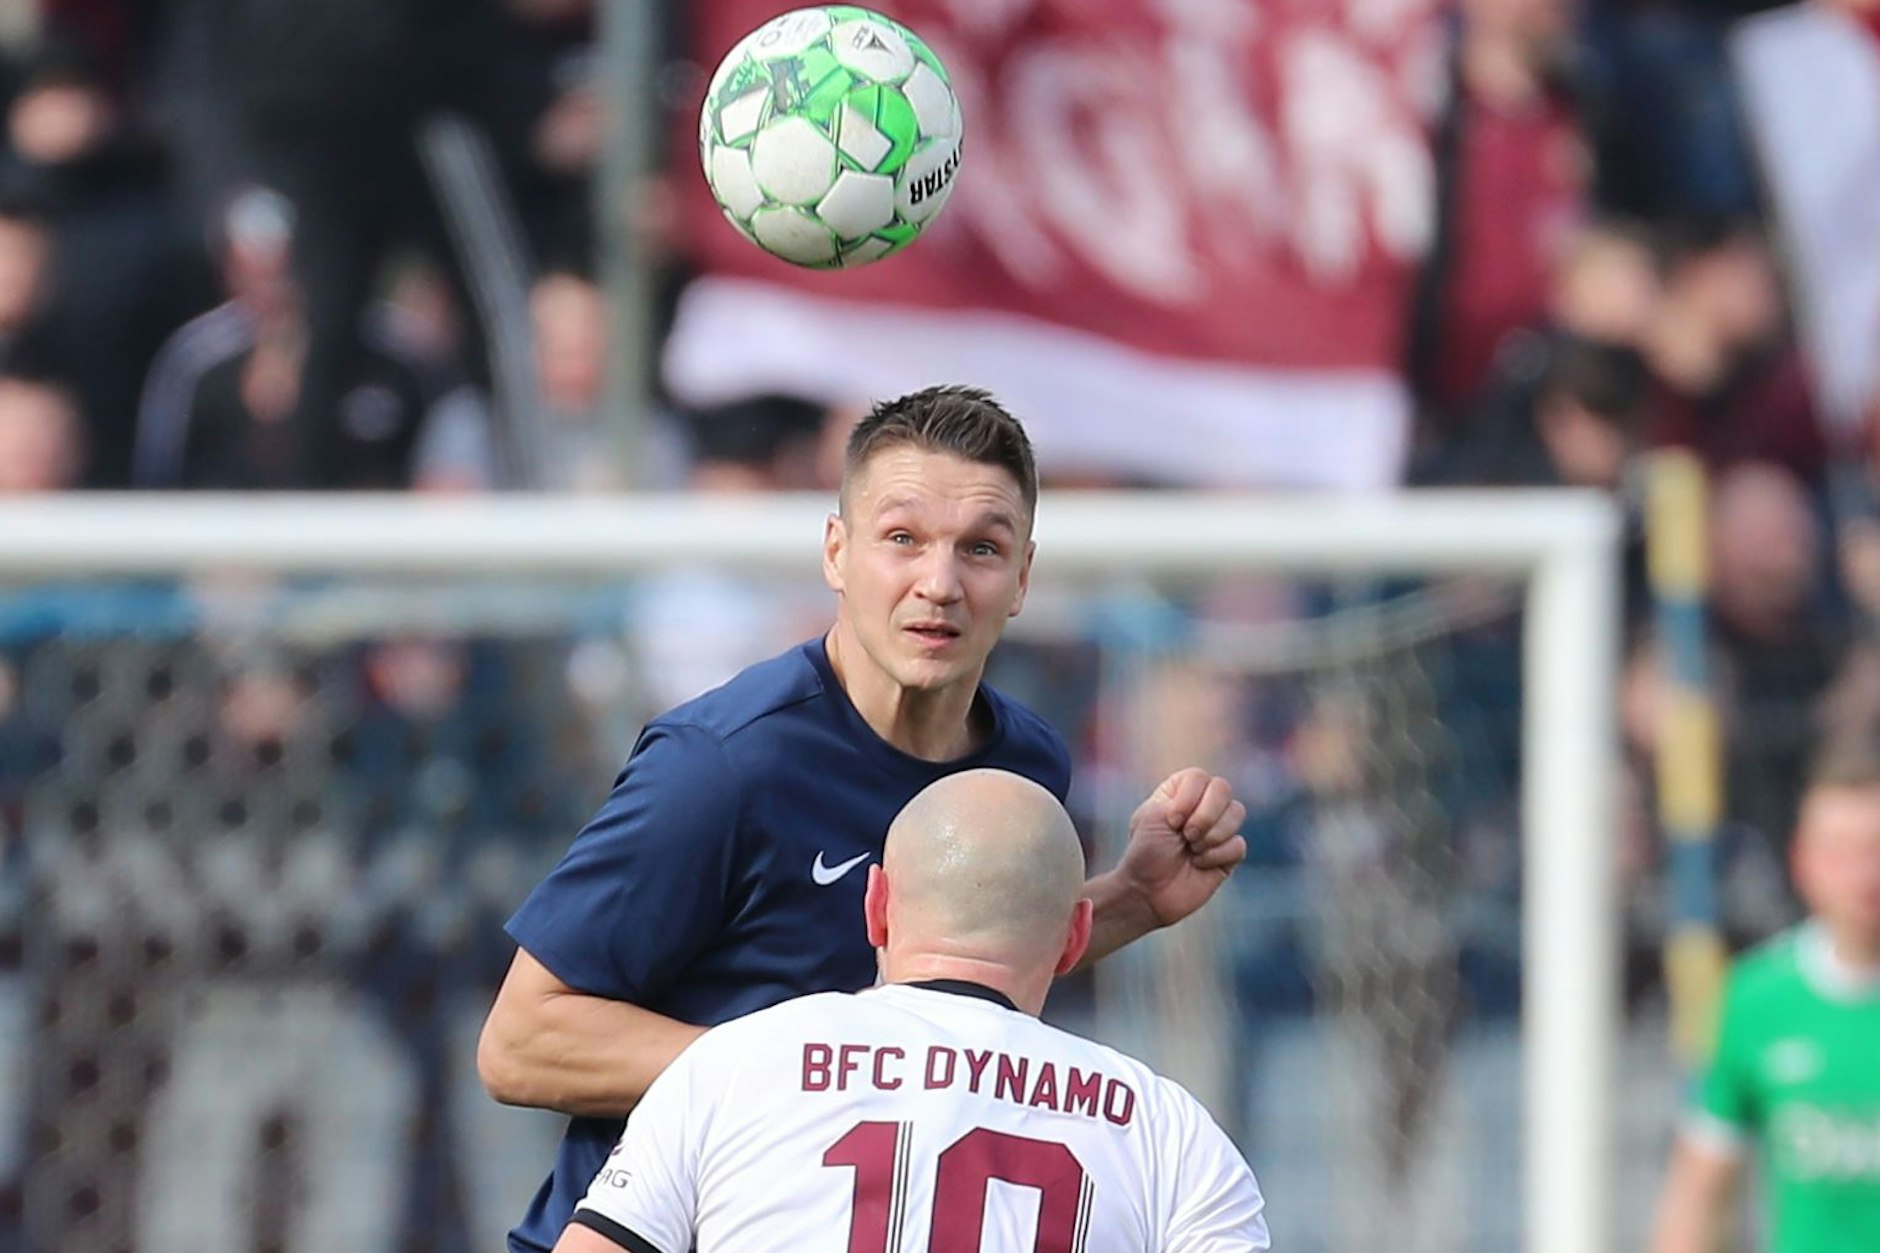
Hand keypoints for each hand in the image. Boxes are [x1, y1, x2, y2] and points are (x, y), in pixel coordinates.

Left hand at [1115, 767, 1247, 928]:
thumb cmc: (1145, 853)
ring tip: (1192, 850)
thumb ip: (1182, 797)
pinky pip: (1239, 844)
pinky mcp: (1229, 854)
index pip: (1199, 777)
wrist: (1148, 893)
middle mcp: (1201, 806)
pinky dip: (1217, 856)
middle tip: (1186, 836)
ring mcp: (1217, 829)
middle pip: (1223, 789)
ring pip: (1237, 812)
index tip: (1171, 821)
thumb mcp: (1153, 816)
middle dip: (1206, 815)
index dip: (1188, 798)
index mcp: (1179, 792)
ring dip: (1212, 835)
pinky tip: (1199, 865)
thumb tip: (1217, 795)